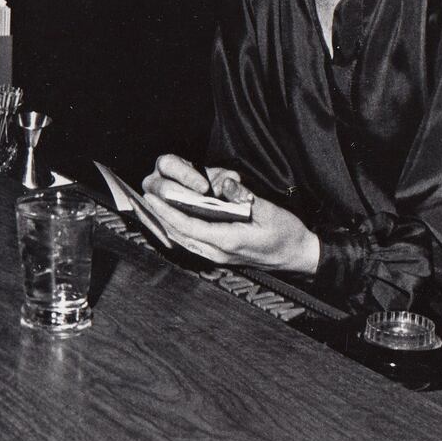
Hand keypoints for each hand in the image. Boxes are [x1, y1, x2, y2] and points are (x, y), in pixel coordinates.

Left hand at [141, 155, 318, 273]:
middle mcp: (217, 253)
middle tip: (142, 198)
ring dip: (164, 223)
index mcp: (227, 241)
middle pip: (178, 234)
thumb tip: (224, 183)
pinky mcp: (219, 255)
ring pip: (181, 240)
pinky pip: (190, 242)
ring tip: (149, 206)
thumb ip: (244, 197)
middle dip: (158, 216)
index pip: (187, 226)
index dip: (167, 211)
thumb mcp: (268, 210)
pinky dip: (176, 230)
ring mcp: (217, 257)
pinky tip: (168, 219)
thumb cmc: (286, 233)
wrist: (299, 255)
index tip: (152, 197)